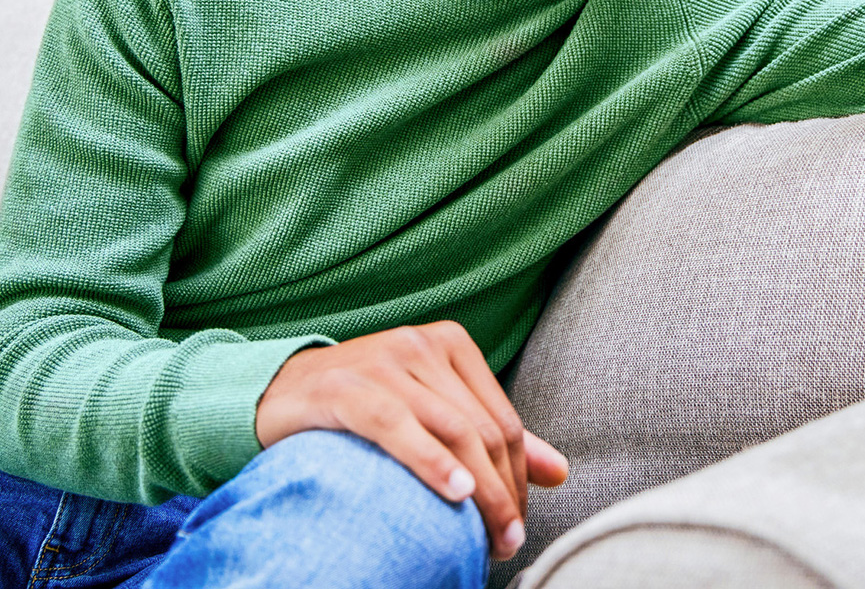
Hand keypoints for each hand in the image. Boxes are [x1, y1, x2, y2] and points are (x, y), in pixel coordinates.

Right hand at [255, 321, 568, 560]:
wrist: (283, 390)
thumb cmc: (367, 403)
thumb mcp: (432, 409)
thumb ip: (491, 435)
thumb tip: (558, 471)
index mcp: (451, 344)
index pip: (502, 421)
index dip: (520, 478)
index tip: (520, 523)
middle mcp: (422, 345)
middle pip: (482, 429)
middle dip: (504, 493)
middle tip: (506, 543)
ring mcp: (385, 361)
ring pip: (452, 430)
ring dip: (480, 491)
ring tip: (489, 539)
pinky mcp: (348, 385)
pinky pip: (398, 426)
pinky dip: (432, 462)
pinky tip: (456, 493)